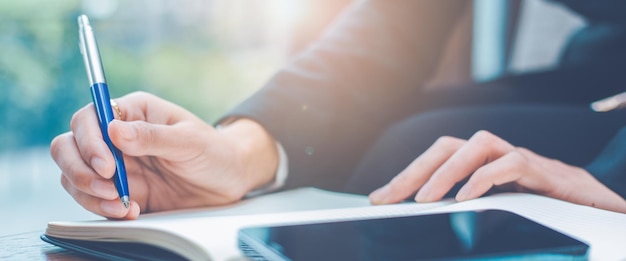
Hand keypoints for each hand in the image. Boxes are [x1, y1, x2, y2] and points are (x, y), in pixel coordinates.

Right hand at [50, 92, 278, 218]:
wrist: (229, 181)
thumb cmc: (214, 151)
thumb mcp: (189, 141)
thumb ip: (153, 136)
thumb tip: (114, 131)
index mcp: (132, 112)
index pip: (89, 119)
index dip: (89, 142)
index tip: (107, 166)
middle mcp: (117, 137)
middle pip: (68, 146)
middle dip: (80, 169)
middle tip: (108, 187)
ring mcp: (116, 165)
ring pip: (73, 175)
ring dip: (89, 193)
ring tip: (121, 204)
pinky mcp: (120, 191)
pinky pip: (93, 199)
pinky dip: (103, 209)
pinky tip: (129, 211)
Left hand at [369, 130, 625, 212]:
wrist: (586, 199)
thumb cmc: (534, 200)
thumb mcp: (491, 204)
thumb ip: (462, 205)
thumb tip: (422, 216)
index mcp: (476, 161)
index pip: (434, 159)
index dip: (406, 176)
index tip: (378, 199)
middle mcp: (491, 152)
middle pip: (446, 147)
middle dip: (414, 171)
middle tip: (388, 199)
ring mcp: (514, 156)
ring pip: (476, 146)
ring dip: (446, 171)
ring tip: (424, 199)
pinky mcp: (538, 168)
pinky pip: (509, 164)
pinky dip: (485, 177)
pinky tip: (467, 198)